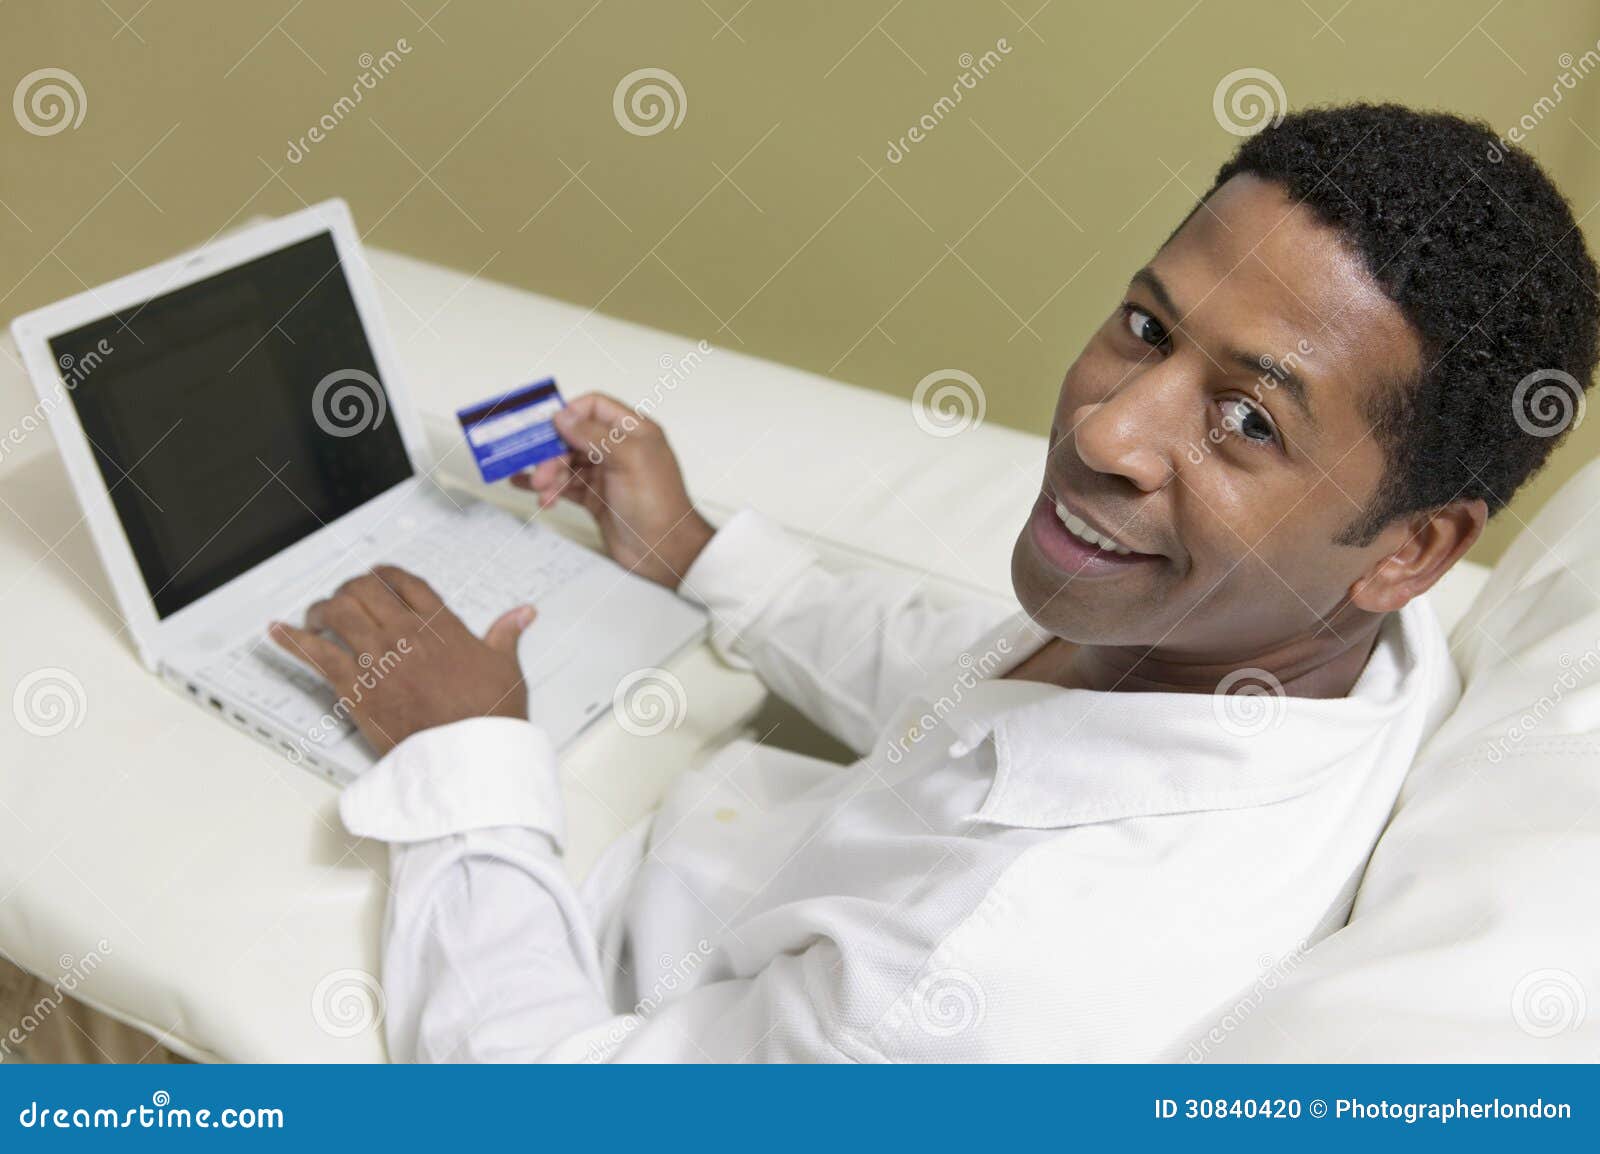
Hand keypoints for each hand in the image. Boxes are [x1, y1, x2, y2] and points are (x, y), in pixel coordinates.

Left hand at [268, 566, 535, 755]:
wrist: (469, 755)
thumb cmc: (489, 716)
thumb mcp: (506, 666)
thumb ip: (507, 633)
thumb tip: (524, 613)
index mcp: (440, 625)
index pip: (406, 582)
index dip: (387, 575)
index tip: (379, 576)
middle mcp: (404, 633)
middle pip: (365, 589)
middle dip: (351, 589)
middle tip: (346, 598)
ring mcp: (377, 658)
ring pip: (337, 611)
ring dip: (322, 608)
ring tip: (317, 615)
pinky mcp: (355, 687)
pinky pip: (315, 652)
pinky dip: (291, 639)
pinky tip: (277, 631)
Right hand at [511, 392, 713, 588]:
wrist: (664, 550)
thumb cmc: (658, 504)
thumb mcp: (629, 459)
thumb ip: (595, 434)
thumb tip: (564, 417)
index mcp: (634, 431)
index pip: (594, 407)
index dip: (569, 413)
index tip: (546, 428)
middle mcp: (619, 449)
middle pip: (574, 437)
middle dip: (552, 452)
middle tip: (540, 472)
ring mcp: (606, 474)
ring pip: (567, 463)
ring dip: (549, 474)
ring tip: (543, 491)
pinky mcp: (596, 497)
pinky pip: (566, 485)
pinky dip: (550, 488)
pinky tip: (533, 491)